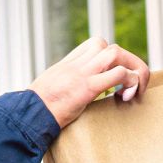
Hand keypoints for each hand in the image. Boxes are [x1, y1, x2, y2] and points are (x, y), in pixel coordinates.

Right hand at [28, 36, 151, 127]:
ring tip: (133, 91)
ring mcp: (81, 74)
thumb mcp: (49, 88)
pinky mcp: (87, 88)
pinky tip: (125, 97)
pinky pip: (118, 74)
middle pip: (111, 47)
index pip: (96, 45)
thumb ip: (63, 84)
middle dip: (130, 63)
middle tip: (135, 84)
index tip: (117, 79)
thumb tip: (71, 93)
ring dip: (133, 70)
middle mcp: (76, 64)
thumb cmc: (36, 110)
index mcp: (68, 64)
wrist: (26, 117)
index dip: (113, 58)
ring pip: (116, 53)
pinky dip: (130, 82)